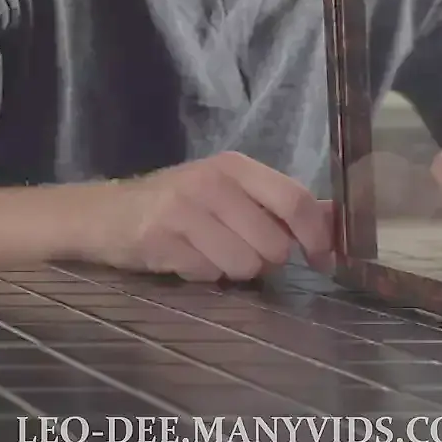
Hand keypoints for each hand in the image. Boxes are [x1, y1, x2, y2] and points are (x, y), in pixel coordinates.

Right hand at [86, 152, 334, 281]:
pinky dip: (200, 275)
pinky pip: (207, 274)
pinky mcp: (159, 237)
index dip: (317, 237)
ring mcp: (182, 209)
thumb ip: (280, 203)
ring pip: (244, 266)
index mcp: (233, 166)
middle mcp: (210, 182)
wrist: (104, 214)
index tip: (318, 260)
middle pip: (274, 245)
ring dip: (230, 271)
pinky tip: (181, 256)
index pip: (295, 200)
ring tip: (206, 253)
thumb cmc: (175, 204)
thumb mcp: (229, 192)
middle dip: (263, 260)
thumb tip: (337, 217)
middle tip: (236, 249)